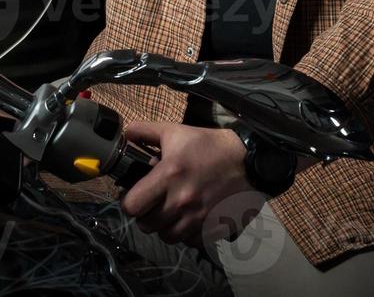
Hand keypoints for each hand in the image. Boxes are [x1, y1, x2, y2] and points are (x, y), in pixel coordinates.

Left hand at [120, 122, 257, 245]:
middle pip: (147, 225)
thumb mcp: (175, 131)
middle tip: (153, 203)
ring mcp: (198, 218)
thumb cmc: (210, 145)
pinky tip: (189, 219)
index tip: (134, 196)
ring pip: (167, 237)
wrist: (249, 160)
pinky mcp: (213, 228)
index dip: (129, 202)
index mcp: (169, 175)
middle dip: (146, 214)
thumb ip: (145, 131)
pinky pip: (190, 241)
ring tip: (170, 212)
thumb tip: (125, 135)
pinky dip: (186, 234)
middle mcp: (182, 201)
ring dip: (165, 226)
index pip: (132, 206)